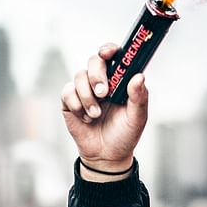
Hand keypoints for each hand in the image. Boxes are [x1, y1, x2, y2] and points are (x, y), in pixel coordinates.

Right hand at [60, 42, 148, 174]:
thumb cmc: (125, 134)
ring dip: (87, 96)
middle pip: (94, 61)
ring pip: (79, 76)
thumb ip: (139, 97)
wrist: (106, 156)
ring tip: (96, 115)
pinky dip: (76, 104)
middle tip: (104, 93)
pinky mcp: (69, 102)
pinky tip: (86, 118)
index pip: (113, 56)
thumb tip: (139, 76)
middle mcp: (101, 81)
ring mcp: (84, 90)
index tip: (109, 53)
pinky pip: (67, 92)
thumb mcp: (137, 117)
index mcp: (119, 80)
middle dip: (97, 75)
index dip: (109, 49)